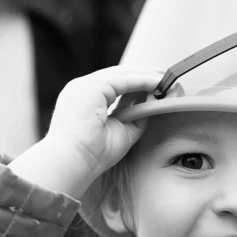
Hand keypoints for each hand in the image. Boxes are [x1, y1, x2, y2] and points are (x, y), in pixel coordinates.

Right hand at [13, 66, 162, 195]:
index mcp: (83, 99)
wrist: (71, 163)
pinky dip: (141, 80)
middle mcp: (81, 89)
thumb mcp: (120, 132)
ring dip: (145, 75)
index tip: (155, 85)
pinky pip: (122, 79)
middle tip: (165, 77)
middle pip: (117, 75)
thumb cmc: (92, 155)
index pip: (113, 84)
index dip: (135, 83)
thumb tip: (152, 102)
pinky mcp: (91, 87)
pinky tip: (157, 83)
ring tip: (165, 78)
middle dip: (143, 74)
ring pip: (120, 74)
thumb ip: (135, 115)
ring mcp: (84, 86)